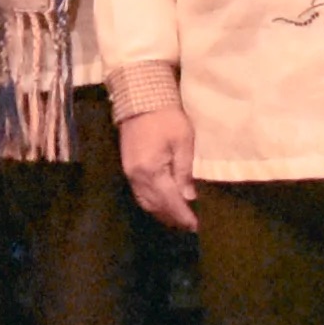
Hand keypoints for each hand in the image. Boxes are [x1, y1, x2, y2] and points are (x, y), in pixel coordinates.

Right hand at [119, 86, 197, 232]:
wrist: (141, 99)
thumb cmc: (167, 117)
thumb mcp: (183, 142)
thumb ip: (184, 172)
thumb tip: (188, 197)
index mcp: (151, 170)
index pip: (169, 201)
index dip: (182, 215)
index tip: (195, 226)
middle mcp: (137, 176)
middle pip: (155, 206)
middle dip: (172, 218)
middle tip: (189, 226)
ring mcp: (129, 173)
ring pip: (145, 202)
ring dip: (161, 212)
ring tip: (178, 218)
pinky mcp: (128, 167)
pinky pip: (139, 193)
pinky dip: (152, 202)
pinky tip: (162, 203)